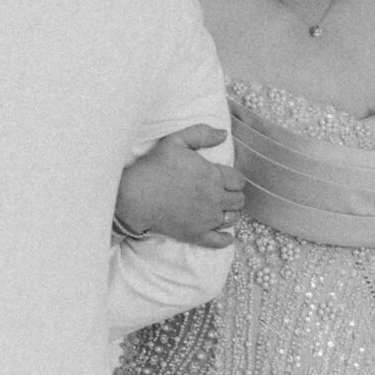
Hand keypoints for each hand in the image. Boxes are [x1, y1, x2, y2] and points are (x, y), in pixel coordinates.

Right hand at [115, 126, 244, 246]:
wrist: (135, 196)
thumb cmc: (154, 167)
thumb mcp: (176, 141)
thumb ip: (202, 134)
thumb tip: (224, 134)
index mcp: (213, 174)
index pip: (239, 181)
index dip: (233, 180)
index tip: (223, 180)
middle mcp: (214, 197)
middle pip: (238, 200)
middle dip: (233, 196)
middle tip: (221, 195)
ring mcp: (206, 218)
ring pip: (232, 218)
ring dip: (229, 214)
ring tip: (220, 211)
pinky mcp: (196, 234)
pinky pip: (219, 241)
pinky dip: (225, 239)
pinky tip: (225, 236)